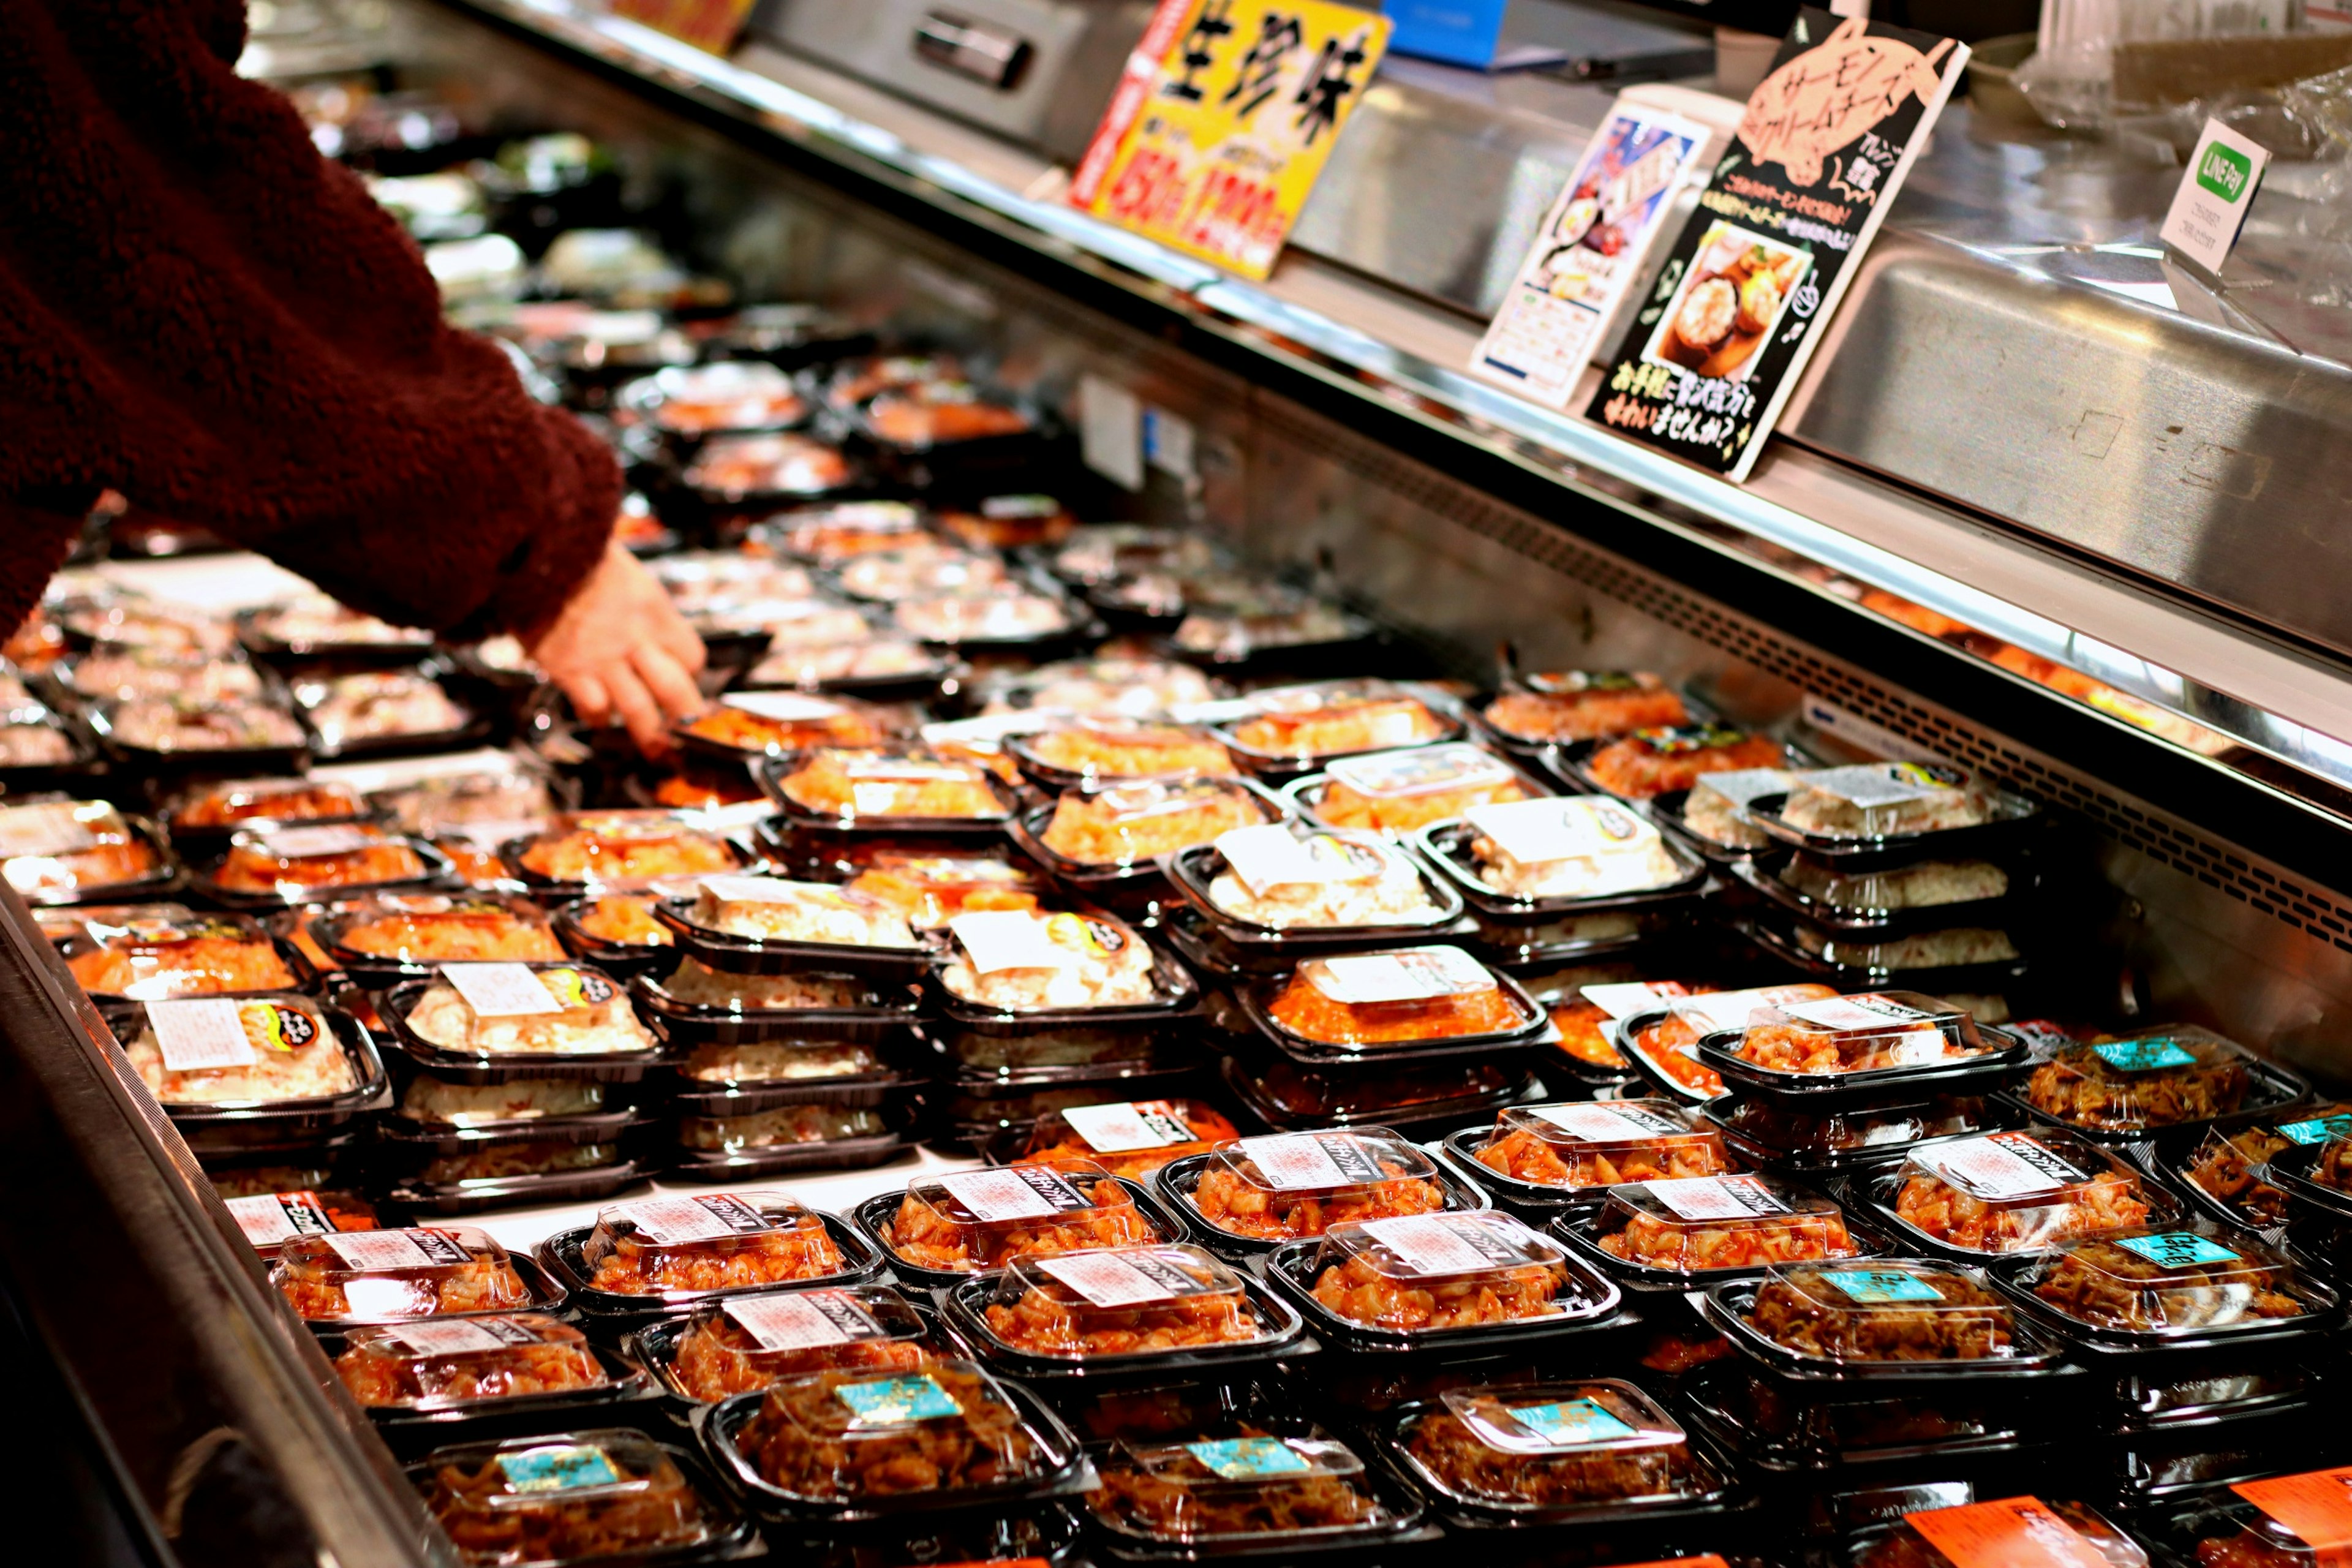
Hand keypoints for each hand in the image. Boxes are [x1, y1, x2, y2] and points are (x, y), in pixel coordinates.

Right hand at [525, 539, 705, 754]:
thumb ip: (645, 611)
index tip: (681, 680)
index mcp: (656, 612)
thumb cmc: (579, 557)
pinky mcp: (569, 670)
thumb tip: (656, 640)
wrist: (535, 549)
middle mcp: (636, 639)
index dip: (690, 674)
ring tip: (656, 750)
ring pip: (640, 711)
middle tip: (687, 739)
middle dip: (685, 721)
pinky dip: (600, 718)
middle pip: (677, 692)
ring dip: (650, 736)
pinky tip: (599, 715)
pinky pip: (595, 709)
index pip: (692, 657)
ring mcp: (604, 658)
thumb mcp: (629, 577)